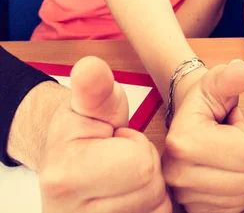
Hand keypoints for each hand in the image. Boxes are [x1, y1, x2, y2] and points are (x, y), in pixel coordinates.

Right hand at [39, 57, 170, 212]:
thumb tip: (91, 67)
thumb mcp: (90, 106)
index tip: (119, 142)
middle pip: (151, 191)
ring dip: (151, 194)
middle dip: (148, 172)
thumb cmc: (83, 134)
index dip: (138, 147)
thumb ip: (96, 89)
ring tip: (126, 181)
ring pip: (156, 210)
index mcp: (67, 175)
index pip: (141, 164)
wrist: (64, 169)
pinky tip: (131, 199)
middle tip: (124, 163)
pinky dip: (150, 210)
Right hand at [162, 60, 243, 212]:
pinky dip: (236, 195)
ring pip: (242, 197)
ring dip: (243, 177)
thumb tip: (239, 70)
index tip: (229, 127)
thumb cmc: (206, 104)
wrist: (186, 122)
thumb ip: (230, 79)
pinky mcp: (190, 209)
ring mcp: (181, 195)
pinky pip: (233, 210)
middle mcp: (176, 172)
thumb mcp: (217, 84)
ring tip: (226, 158)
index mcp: (183, 141)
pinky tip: (224, 176)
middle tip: (230, 144)